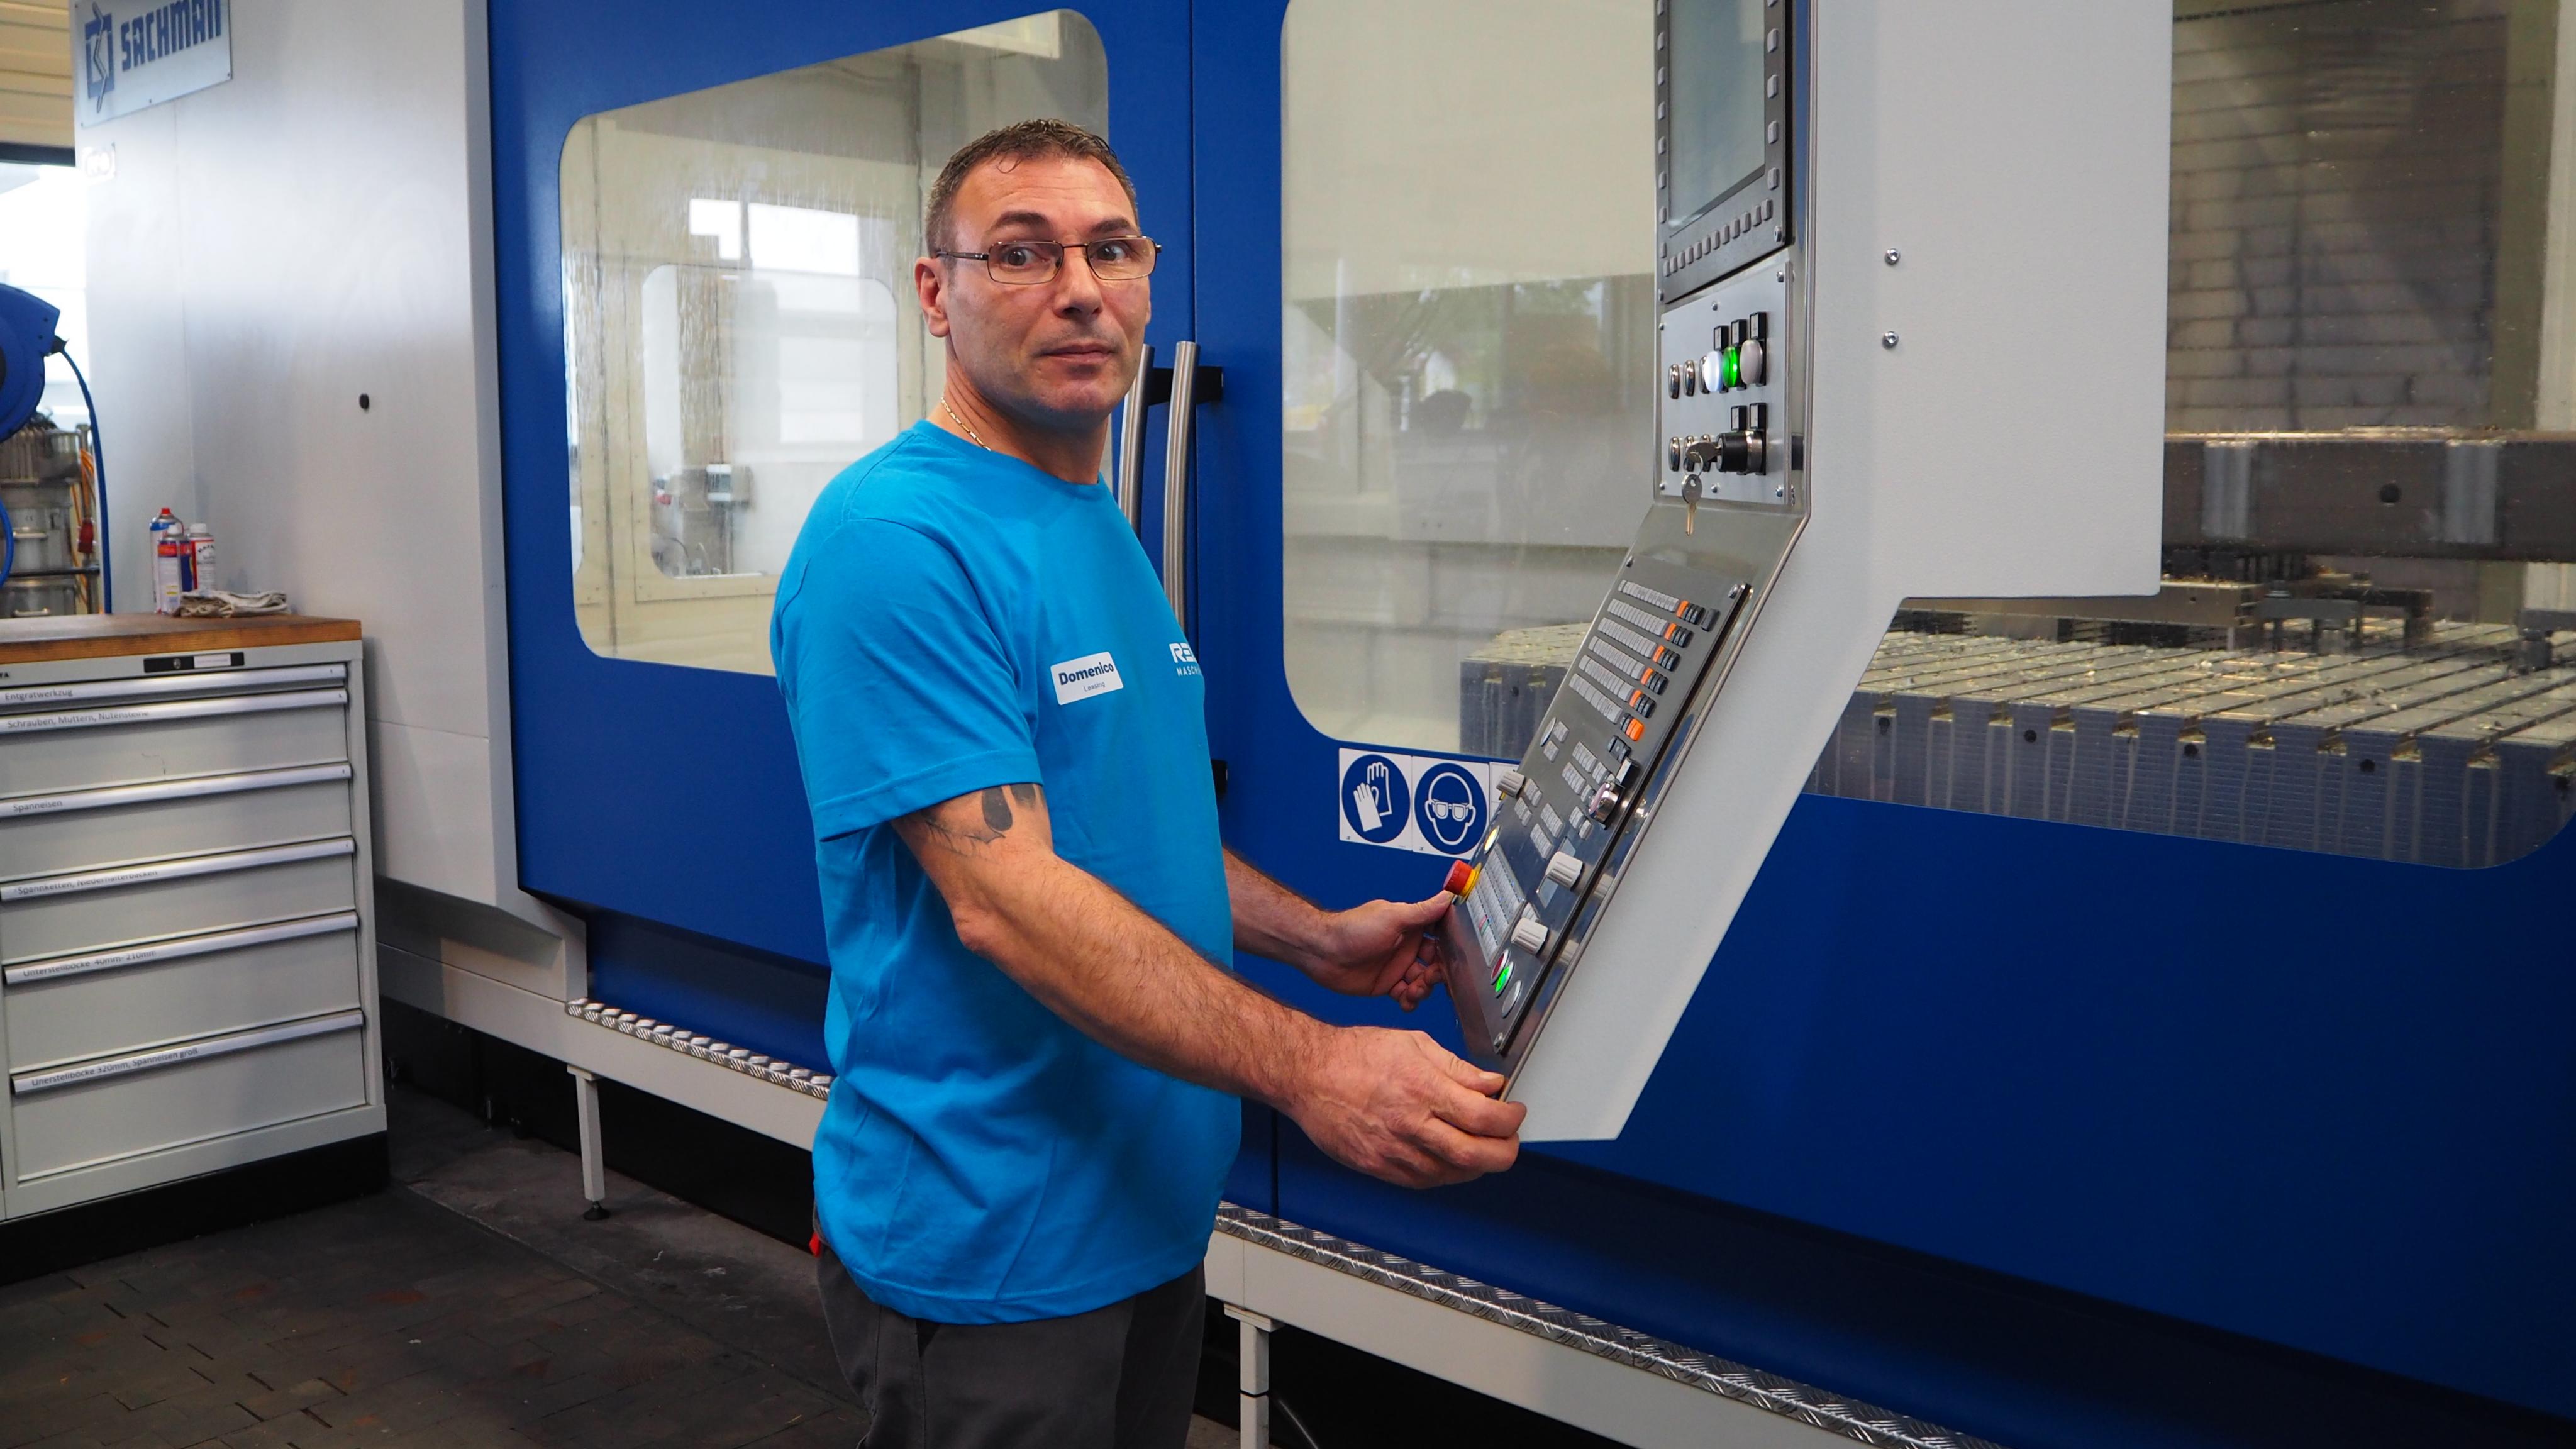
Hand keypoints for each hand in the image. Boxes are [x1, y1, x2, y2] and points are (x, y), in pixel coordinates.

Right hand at [1286, 1028, 1523, 1187]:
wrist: (1308, 1074)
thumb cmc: (1355, 1055)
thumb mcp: (1414, 1043)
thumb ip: (1457, 1068)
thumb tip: (1491, 1085)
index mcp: (1423, 1088)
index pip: (1485, 1117)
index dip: (1511, 1119)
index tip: (1514, 1113)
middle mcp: (1411, 1124)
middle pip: (1477, 1156)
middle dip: (1505, 1152)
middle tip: (1509, 1140)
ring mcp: (1395, 1151)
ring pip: (1453, 1174)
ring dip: (1477, 1164)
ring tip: (1481, 1147)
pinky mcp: (1379, 1167)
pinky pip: (1426, 1182)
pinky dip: (1447, 1173)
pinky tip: (1451, 1158)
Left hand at [1302, 893, 1449, 1009]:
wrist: (1322, 952)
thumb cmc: (1352, 929)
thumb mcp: (1393, 917)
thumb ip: (1423, 911)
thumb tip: (1448, 896)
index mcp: (1411, 927)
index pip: (1440, 937)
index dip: (1450, 948)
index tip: (1458, 957)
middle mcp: (1406, 947)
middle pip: (1435, 963)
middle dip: (1438, 973)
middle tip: (1430, 977)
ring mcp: (1396, 967)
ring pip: (1422, 982)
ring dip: (1423, 989)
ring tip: (1413, 990)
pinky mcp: (1386, 985)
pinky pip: (1406, 995)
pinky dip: (1409, 1000)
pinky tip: (1405, 1001)